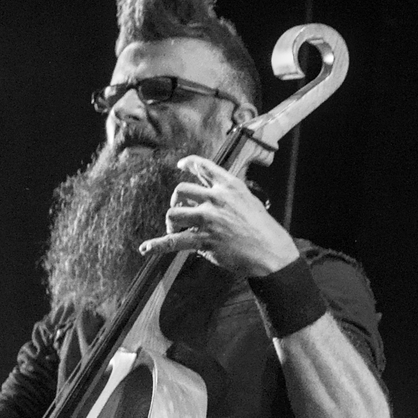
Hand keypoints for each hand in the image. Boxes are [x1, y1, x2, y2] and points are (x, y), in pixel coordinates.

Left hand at [140, 157, 297, 277]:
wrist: (272, 253)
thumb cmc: (264, 230)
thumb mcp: (249, 202)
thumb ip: (228, 195)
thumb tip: (209, 196)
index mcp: (230, 186)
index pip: (203, 166)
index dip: (188, 163)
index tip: (181, 165)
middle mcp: (217, 199)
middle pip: (181, 190)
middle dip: (175, 201)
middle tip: (179, 212)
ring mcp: (209, 219)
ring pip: (173, 213)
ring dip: (170, 222)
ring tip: (174, 230)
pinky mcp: (204, 240)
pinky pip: (174, 241)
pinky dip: (157, 245)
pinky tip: (146, 248)